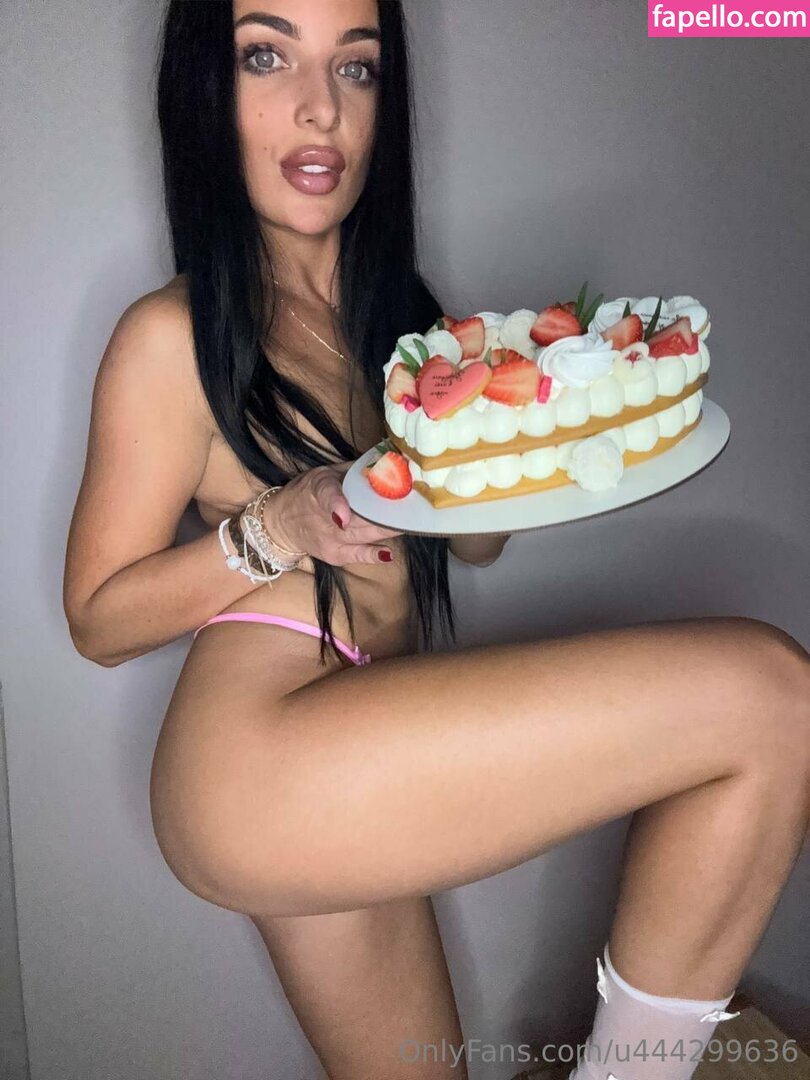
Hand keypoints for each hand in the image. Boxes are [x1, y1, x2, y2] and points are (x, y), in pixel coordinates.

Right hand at [262, 462, 403, 566]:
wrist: (281, 522)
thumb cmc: (307, 492)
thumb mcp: (323, 474)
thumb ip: (351, 471)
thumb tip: (386, 460)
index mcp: (320, 490)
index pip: (329, 496)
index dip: (338, 505)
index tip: (345, 514)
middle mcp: (326, 519)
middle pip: (360, 518)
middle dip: (388, 513)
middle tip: (412, 505)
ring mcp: (331, 540)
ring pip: (365, 535)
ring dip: (389, 530)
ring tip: (410, 522)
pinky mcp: (335, 556)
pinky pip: (359, 556)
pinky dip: (374, 555)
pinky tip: (387, 552)